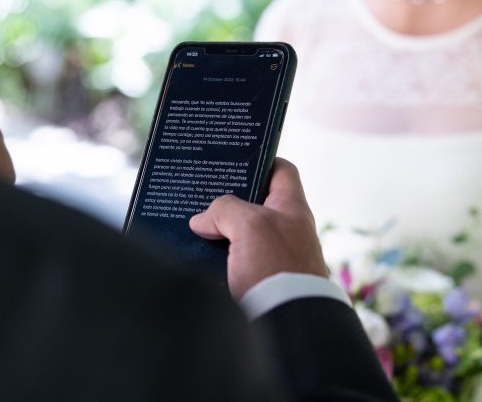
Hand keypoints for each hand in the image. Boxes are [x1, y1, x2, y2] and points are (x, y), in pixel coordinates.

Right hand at [189, 158, 326, 298]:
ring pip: (240, 232)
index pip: (281, 170)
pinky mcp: (258, 279)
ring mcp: (272, 255)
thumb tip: (202, 220)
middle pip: (254, 202)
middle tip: (200, 192)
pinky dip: (215, 256)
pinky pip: (233, 260)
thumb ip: (225, 210)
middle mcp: (285, 228)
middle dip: (227, 198)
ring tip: (190, 223)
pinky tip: (194, 254)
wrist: (287, 323)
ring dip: (218, 230)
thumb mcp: (250, 225)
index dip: (260, 159)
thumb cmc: (277, 268)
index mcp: (291, 207)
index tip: (234, 158)